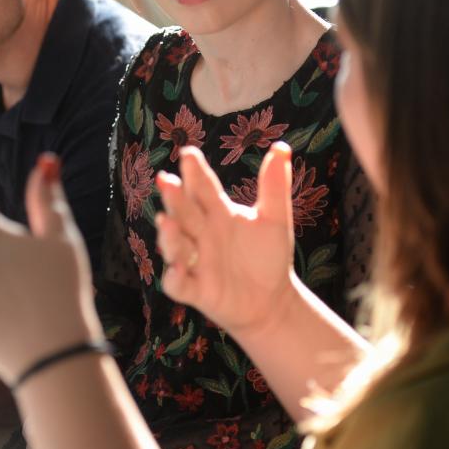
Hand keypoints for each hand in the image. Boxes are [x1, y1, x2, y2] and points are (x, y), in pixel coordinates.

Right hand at [156, 142, 295, 335]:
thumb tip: (282, 147)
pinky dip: (175, 277)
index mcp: (217, 214)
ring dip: (169, 236)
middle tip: (166, 181)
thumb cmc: (267, 257)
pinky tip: (176, 269)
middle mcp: (201, 234)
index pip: (203, 189)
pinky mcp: (196, 290)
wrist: (272, 301)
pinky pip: (179, 284)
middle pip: (184, 213)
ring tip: (168, 222)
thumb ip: (274, 186)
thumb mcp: (274, 220)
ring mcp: (195, 262)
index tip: (189, 153)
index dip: (195, 172)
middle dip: (174, 199)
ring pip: (175, 246)